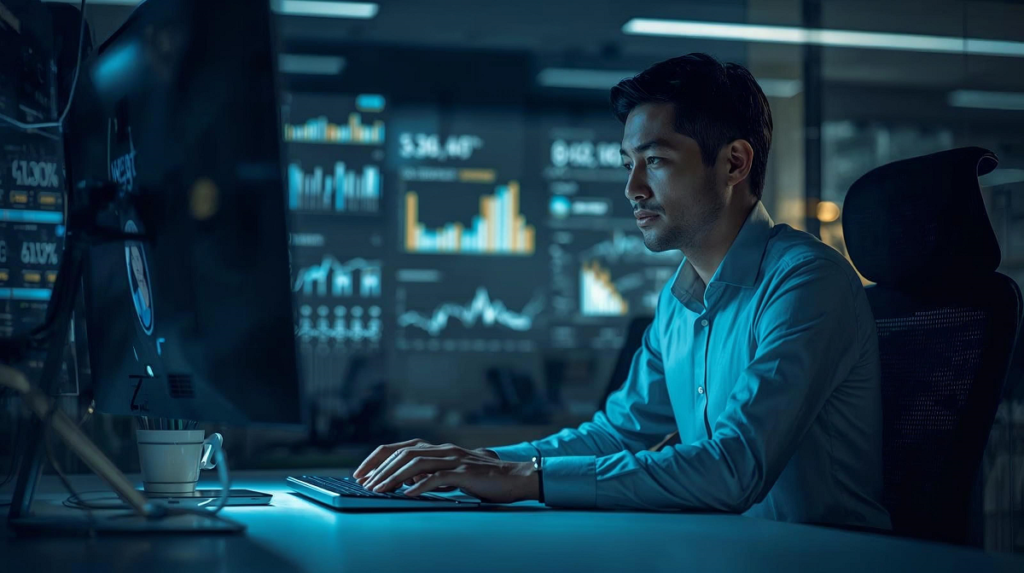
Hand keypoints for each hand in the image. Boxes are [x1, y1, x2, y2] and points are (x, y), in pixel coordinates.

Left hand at [352, 439, 537, 503]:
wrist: (516, 478)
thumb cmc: (485, 480)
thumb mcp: (453, 476)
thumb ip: (432, 475)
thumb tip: (407, 484)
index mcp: (440, 449)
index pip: (402, 447)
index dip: (379, 459)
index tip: (362, 473)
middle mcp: (444, 450)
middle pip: (404, 452)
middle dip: (380, 468)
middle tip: (364, 484)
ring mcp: (455, 459)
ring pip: (416, 463)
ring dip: (394, 477)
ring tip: (379, 489)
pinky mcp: (465, 472)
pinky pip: (438, 477)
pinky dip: (420, 485)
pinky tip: (407, 494)